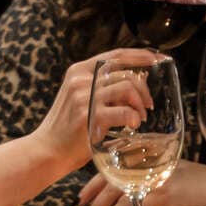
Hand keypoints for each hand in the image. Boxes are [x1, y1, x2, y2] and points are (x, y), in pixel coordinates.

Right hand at [33, 49, 157, 170]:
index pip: (116, 55)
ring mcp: (84, 97)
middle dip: (143, 88)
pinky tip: (133, 125)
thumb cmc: (68, 128)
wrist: (47, 150)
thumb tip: (139, 80)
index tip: (158, 58)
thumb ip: (104, 87)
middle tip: (148, 105)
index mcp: (79, 71)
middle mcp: (81, 79)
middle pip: (125, 72)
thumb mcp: (81, 98)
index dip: (140, 55)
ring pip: (127, 88)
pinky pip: (124, 111)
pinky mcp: (89, 116)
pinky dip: (134, 118)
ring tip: (139, 118)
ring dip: (140, 104)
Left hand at [78, 159, 205, 205]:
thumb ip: (144, 177)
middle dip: (95, 204)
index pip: (112, 167)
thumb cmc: (193, 181)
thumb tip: (119, 196)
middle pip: (113, 182)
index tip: (81, 199)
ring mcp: (155, 176)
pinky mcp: (165, 191)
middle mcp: (148, 162)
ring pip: (122, 197)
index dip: (94, 184)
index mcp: (145, 154)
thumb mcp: (165, 173)